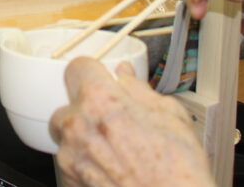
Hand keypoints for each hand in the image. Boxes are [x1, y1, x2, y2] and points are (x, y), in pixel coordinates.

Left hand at [49, 58, 212, 186]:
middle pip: (68, 105)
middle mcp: (77, 125)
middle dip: (86, 111)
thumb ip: (139, 89)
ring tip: (116, 151)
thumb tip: (126, 75)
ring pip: (66, 137)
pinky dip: (85, 165)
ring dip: (84, 139)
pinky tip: (111, 170)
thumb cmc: (177, 170)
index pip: (77, 67)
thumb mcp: (170, 115)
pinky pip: (70, 164)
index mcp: (100, 100)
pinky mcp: (69, 181)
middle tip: (113, 123)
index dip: (92, 73)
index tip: (100, 80)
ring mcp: (70, 156)